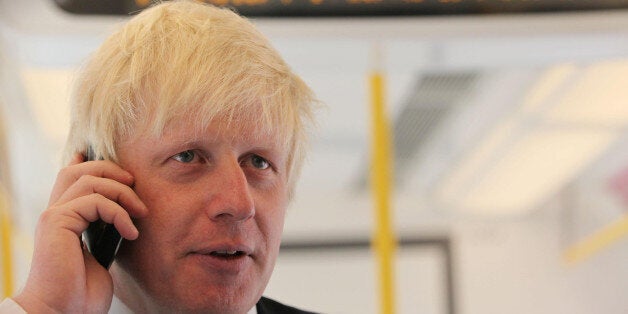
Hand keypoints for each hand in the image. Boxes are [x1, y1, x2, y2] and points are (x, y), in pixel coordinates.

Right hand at [13, 154, 147, 312]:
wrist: (63, 311)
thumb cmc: (81, 290)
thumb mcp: (100, 252)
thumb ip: (105, 229)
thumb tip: (127, 213)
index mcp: (63, 218)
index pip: (71, 177)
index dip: (92, 163)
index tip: (121, 170)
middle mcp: (55, 212)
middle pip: (79, 170)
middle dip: (113, 171)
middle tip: (136, 186)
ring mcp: (54, 216)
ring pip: (90, 180)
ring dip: (123, 193)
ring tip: (140, 213)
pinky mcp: (57, 222)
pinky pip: (94, 201)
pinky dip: (118, 213)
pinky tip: (130, 233)